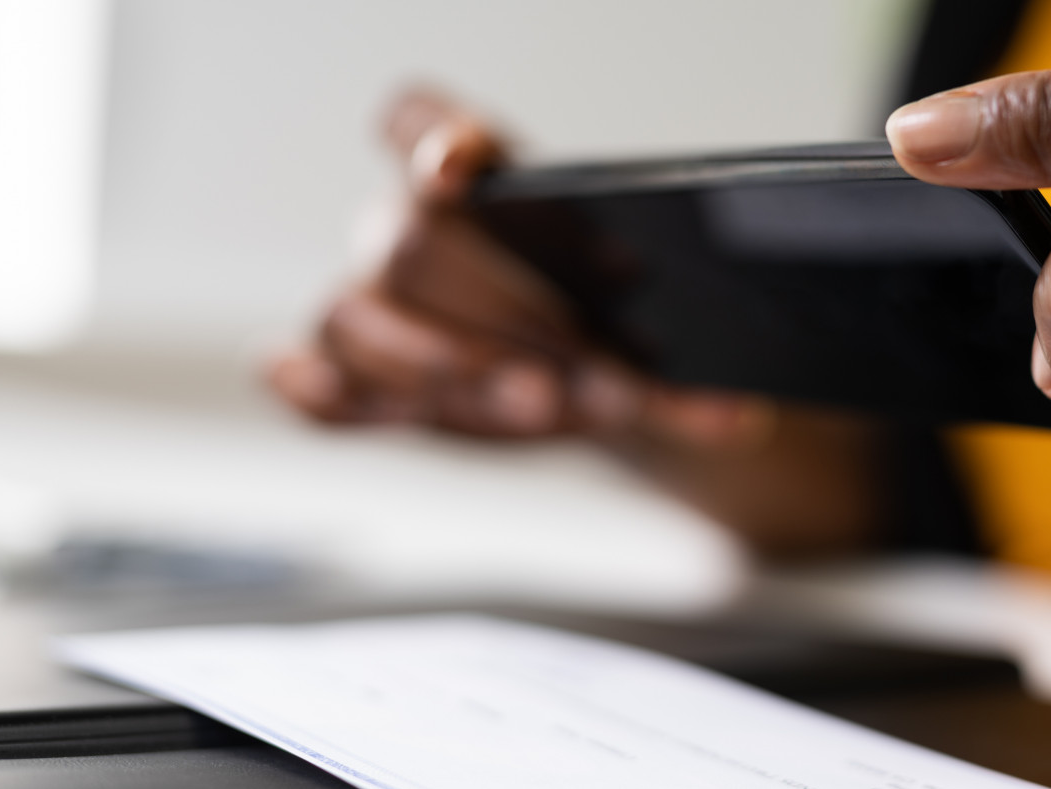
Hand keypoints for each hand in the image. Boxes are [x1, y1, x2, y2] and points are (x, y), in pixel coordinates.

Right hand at [270, 90, 881, 556]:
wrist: (608, 387)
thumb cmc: (620, 323)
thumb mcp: (661, 313)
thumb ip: (678, 337)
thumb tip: (739, 401)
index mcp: (471, 176)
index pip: (414, 121)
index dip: (430, 137)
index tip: (464, 168)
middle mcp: (403, 230)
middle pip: (407, 245)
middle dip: (499, 312)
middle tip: (577, 370)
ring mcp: (374, 310)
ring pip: (357, 318)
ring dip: (449, 370)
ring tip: (539, 406)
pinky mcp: (364, 387)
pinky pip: (312, 385)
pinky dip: (321, 396)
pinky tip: (358, 406)